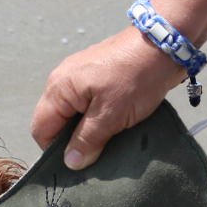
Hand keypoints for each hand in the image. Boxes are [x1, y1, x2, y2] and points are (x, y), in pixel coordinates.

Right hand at [31, 28, 185, 169]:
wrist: (165, 43)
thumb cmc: (136, 77)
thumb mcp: (110, 115)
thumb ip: (87, 140)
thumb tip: (70, 163)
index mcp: (58, 88)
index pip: (41, 129)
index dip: (55, 151)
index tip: (79, 162)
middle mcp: (62, 79)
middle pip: (55, 121)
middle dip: (73, 140)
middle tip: (96, 152)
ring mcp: (79, 75)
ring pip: (73, 113)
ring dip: (88, 128)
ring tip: (109, 136)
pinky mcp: (96, 74)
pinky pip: (87, 102)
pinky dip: (98, 115)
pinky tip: (115, 121)